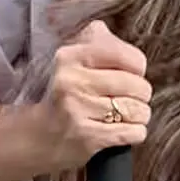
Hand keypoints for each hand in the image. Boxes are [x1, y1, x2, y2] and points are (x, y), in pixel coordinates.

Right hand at [37, 21, 150, 171]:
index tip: (133, 74)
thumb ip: (98, 41)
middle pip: (135, 85)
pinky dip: (137, 132)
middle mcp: (73, 82)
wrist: (38, 137)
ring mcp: (79, 112)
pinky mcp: (88, 139)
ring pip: (136, 110)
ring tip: (132, 115)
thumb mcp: (71, 59)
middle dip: (141, 94)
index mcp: (70, 56)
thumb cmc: (63, 95)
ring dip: (141, 114)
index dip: (137, 67)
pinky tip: (129, 130)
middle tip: (134, 98)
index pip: (124, 55)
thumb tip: (120, 42)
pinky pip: (132, 132)